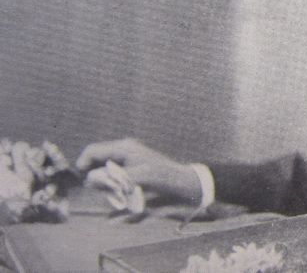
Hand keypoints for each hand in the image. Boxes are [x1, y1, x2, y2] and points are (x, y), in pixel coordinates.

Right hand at [76, 138, 200, 204]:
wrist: (184, 185)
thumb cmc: (163, 178)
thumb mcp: (137, 177)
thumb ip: (112, 178)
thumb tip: (89, 179)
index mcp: (123, 148)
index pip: (92, 151)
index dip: (83, 165)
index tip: (84, 182)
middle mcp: (124, 152)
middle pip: (96, 163)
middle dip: (96, 178)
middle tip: (106, 190)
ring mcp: (128, 162)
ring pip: (104, 174)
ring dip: (107, 186)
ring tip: (119, 194)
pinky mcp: (131, 173)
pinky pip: (115, 182)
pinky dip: (115, 190)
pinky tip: (124, 197)